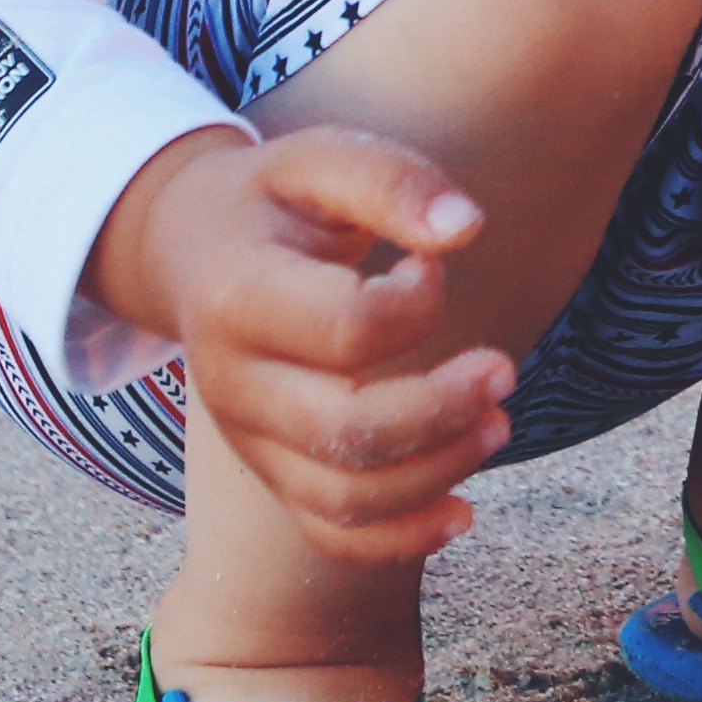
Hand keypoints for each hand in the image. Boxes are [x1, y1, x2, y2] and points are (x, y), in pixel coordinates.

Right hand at [88, 124, 512, 565]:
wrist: (196, 250)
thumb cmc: (276, 201)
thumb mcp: (321, 161)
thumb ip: (392, 182)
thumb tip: (466, 228)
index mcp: (236, 295)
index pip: (346, 329)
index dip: (418, 304)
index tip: (434, 265)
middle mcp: (230, 382)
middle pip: (345, 430)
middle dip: (444, 409)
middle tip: (504, 370)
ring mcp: (248, 440)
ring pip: (344, 495)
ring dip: (438, 471)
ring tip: (498, 424)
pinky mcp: (272, 474)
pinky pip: (332, 533)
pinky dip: (401, 540)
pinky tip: (462, 513)